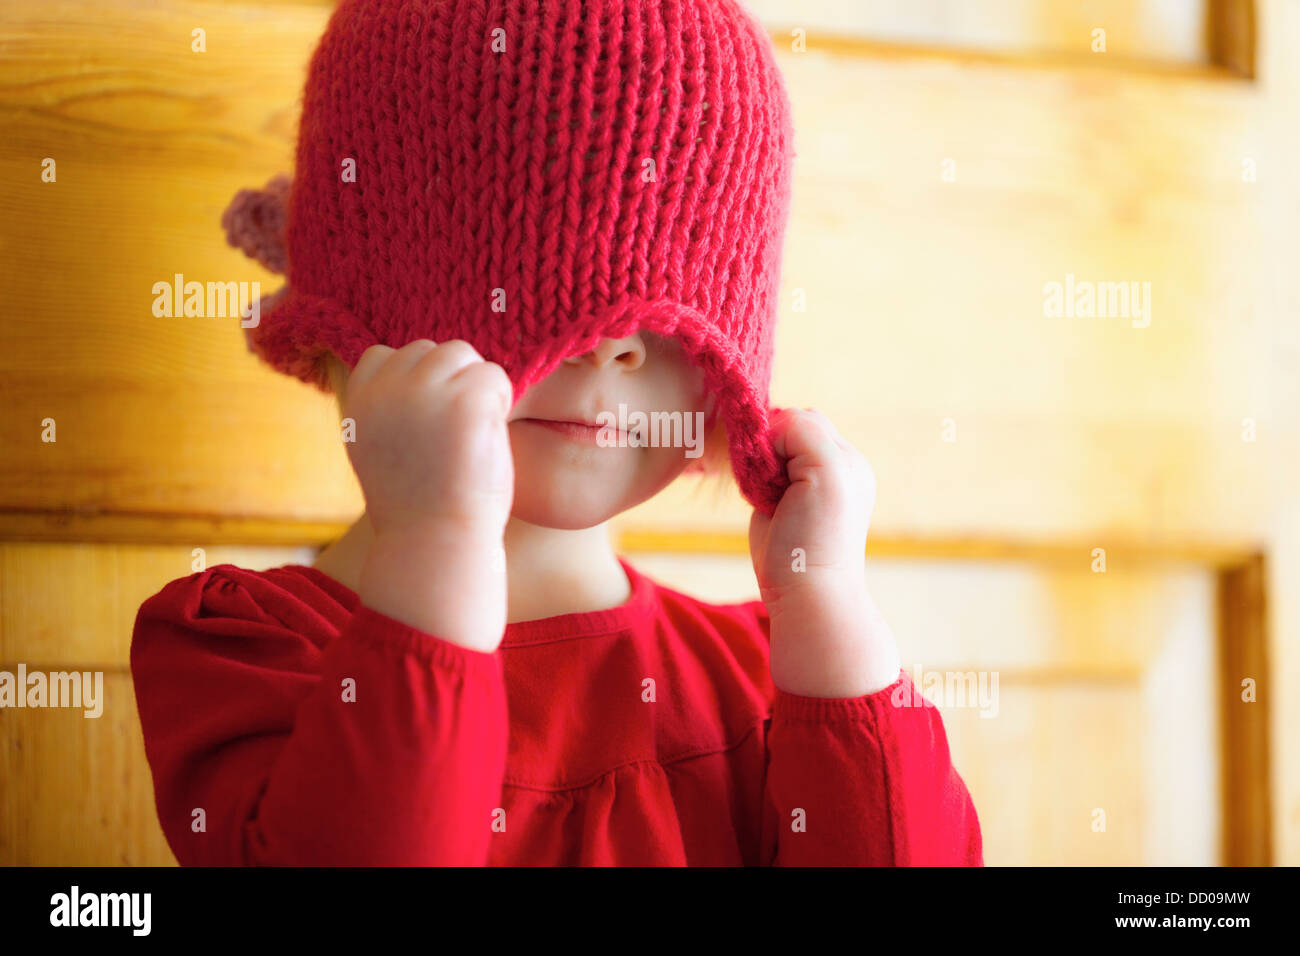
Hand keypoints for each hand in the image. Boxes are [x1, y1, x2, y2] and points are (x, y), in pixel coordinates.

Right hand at [344, 339, 514, 651]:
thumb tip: (424, 366)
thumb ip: (390, 405)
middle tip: (453, 438)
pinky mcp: (465, 399)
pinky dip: (500, 403)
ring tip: (470, 438)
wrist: (434, 543)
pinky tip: (487, 441)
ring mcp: (424, 389)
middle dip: (449, 383)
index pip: (385, 355)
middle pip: (429, 351)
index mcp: (356, 401)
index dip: (416, 385)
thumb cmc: (417, 505)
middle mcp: (385, 388)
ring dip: (476, 389)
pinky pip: (495, 376)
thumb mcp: (381, 447)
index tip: (426, 428)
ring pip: (463, 355)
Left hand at [749, 408, 900, 696]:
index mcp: (848, 476)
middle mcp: (854, 465)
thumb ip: (779, 473)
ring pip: (797, 419)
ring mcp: (846, 463)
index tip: (768, 488)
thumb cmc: (790, 564)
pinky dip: (770, 450)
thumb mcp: (782, 507)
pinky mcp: (830, 467)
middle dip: (775, 445)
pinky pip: (791, 426)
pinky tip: (773, 492)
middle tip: (768, 492)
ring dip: (771, 449)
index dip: (780, 449)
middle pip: (804, 420)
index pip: (808, 432)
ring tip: (772, 496)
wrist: (812, 598)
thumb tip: (762, 440)